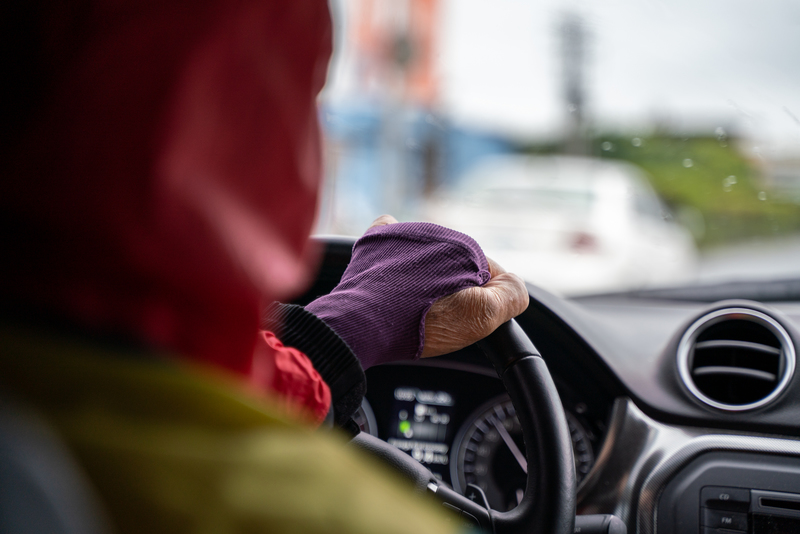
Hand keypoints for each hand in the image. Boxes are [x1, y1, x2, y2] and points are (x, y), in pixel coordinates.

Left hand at [368, 215, 528, 358]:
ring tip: (412, 301)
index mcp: (466, 248)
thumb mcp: (482, 316)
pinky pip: (392, 232)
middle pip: (456, 264)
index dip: (482, 300)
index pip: (487, 273)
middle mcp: (437, 233)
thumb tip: (514, 284)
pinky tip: (394, 263)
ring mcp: (405, 234)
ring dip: (425, 271)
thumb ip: (512, 294)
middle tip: (438, 313)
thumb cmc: (422, 322)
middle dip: (452, 286)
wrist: (366, 322)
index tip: (465, 318)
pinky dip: (395, 244)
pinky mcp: (377, 241)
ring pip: (426, 252)